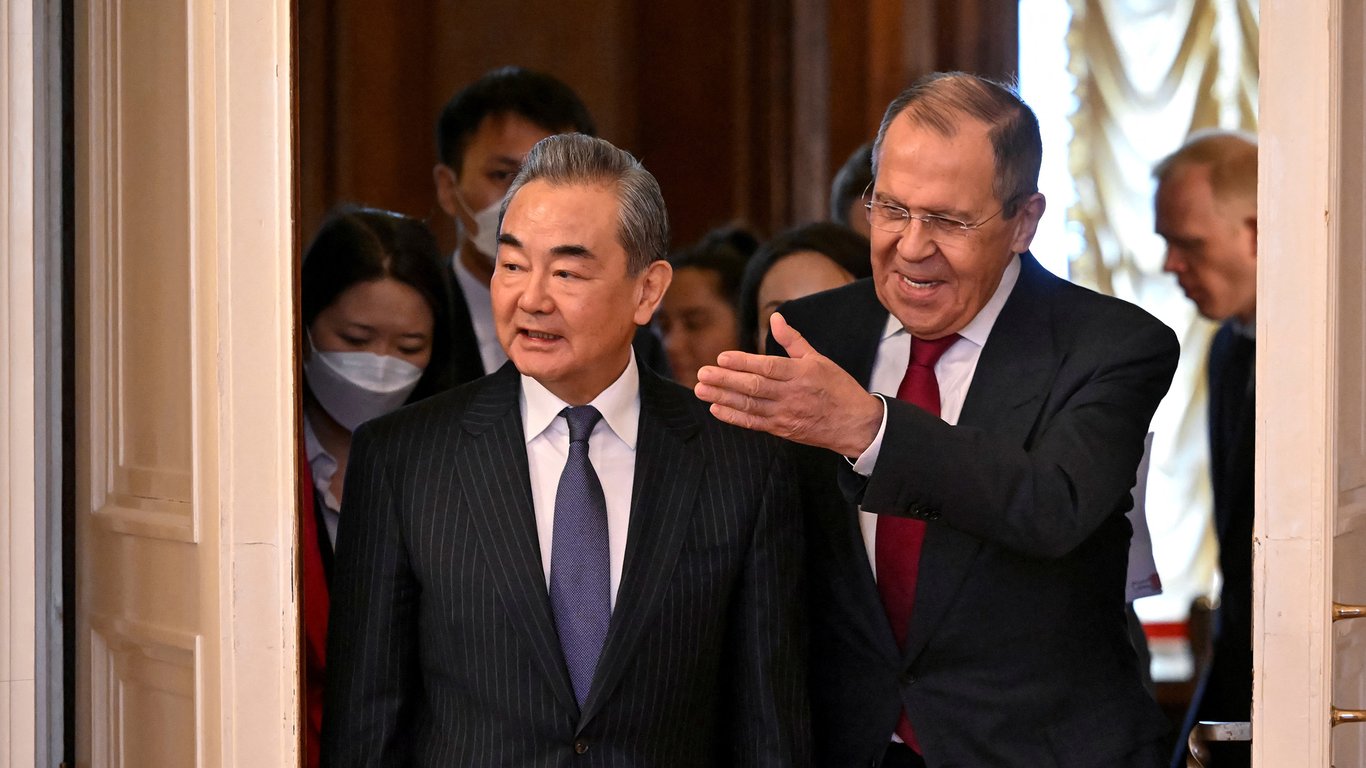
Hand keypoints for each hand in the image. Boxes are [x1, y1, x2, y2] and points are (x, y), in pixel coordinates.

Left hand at [694, 312, 883, 456]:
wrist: (854, 424)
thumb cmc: (837, 388)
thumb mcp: (819, 359)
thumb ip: (792, 340)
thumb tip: (775, 318)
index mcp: (801, 373)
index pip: (767, 366)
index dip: (743, 363)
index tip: (721, 358)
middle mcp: (791, 394)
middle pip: (754, 387)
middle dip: (725, 380)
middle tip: (702, 374)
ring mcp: (785, 414)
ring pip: (750, 406)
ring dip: (723, 398)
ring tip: (702, 390)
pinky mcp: (782, 429)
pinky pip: (754, 423)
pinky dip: (734, 417)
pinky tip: (717, 409)